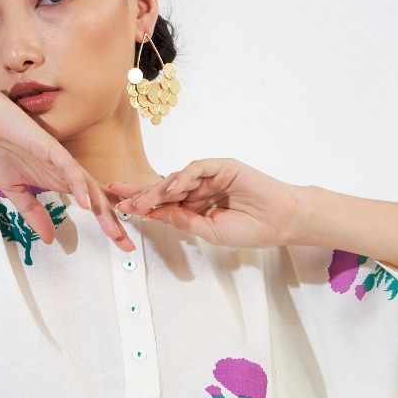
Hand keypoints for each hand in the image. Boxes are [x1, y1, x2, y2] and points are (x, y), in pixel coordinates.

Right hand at [0, 79, 134, 251]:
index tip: (120, 244)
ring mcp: (61, 160)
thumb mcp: (15, 191)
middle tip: (128, 245)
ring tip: (113, 231)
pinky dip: (79, 186)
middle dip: (113, 223)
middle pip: (98, 200)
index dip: (107, 223)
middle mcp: (66, 172)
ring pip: (89, 187)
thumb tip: (49, 239)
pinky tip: (85, 204)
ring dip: (103, 209)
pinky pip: (70, 169)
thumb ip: (33, 213)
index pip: (91, 205)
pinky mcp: (51, 149)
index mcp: (60, 181)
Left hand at [105, 158, 303, 248]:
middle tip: (118, 198)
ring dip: (158, 191)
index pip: (163, 203)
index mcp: (195, 205)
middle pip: (164, 188)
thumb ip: (182, 221)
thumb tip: (154, 215)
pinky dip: (182, 178)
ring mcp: (210, 176)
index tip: (119, 209)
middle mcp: (199, 189)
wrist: (279, 222)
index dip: (142, 205)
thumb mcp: (208, 231)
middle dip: (141, 194)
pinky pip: (197, 169)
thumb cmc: (249, 229)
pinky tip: (171, 191)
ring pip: (177, 179)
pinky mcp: (222, 166)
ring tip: (143, 203)